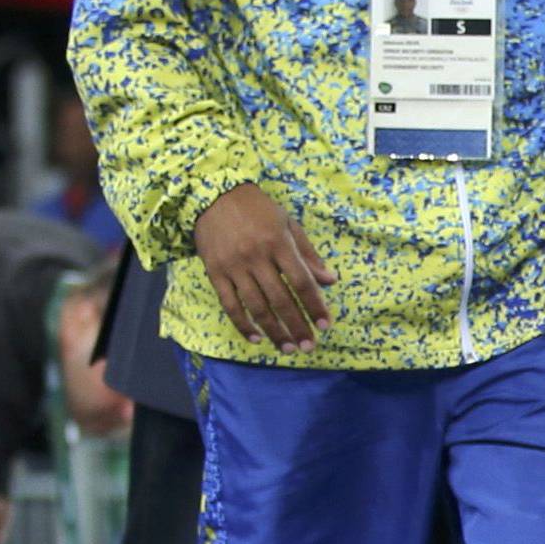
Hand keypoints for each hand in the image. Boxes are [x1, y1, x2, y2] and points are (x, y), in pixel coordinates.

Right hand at [194, 184, 334, 352]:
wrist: (214, 195)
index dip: (315, 306)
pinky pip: (229, 304)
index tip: (325, 325)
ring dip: (274, 331)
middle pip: (280, 300)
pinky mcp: (214, 272)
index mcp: (279, 243)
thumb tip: (330, 281)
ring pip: (256, 307)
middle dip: (297, 326)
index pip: (302, 282)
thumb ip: (309, 254)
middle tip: (309, 347)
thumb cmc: (258, 210)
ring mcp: (233, 266)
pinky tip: (257, 338)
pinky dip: (243, 324)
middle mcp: (256, 257)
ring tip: (288, 348)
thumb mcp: (288, 224)